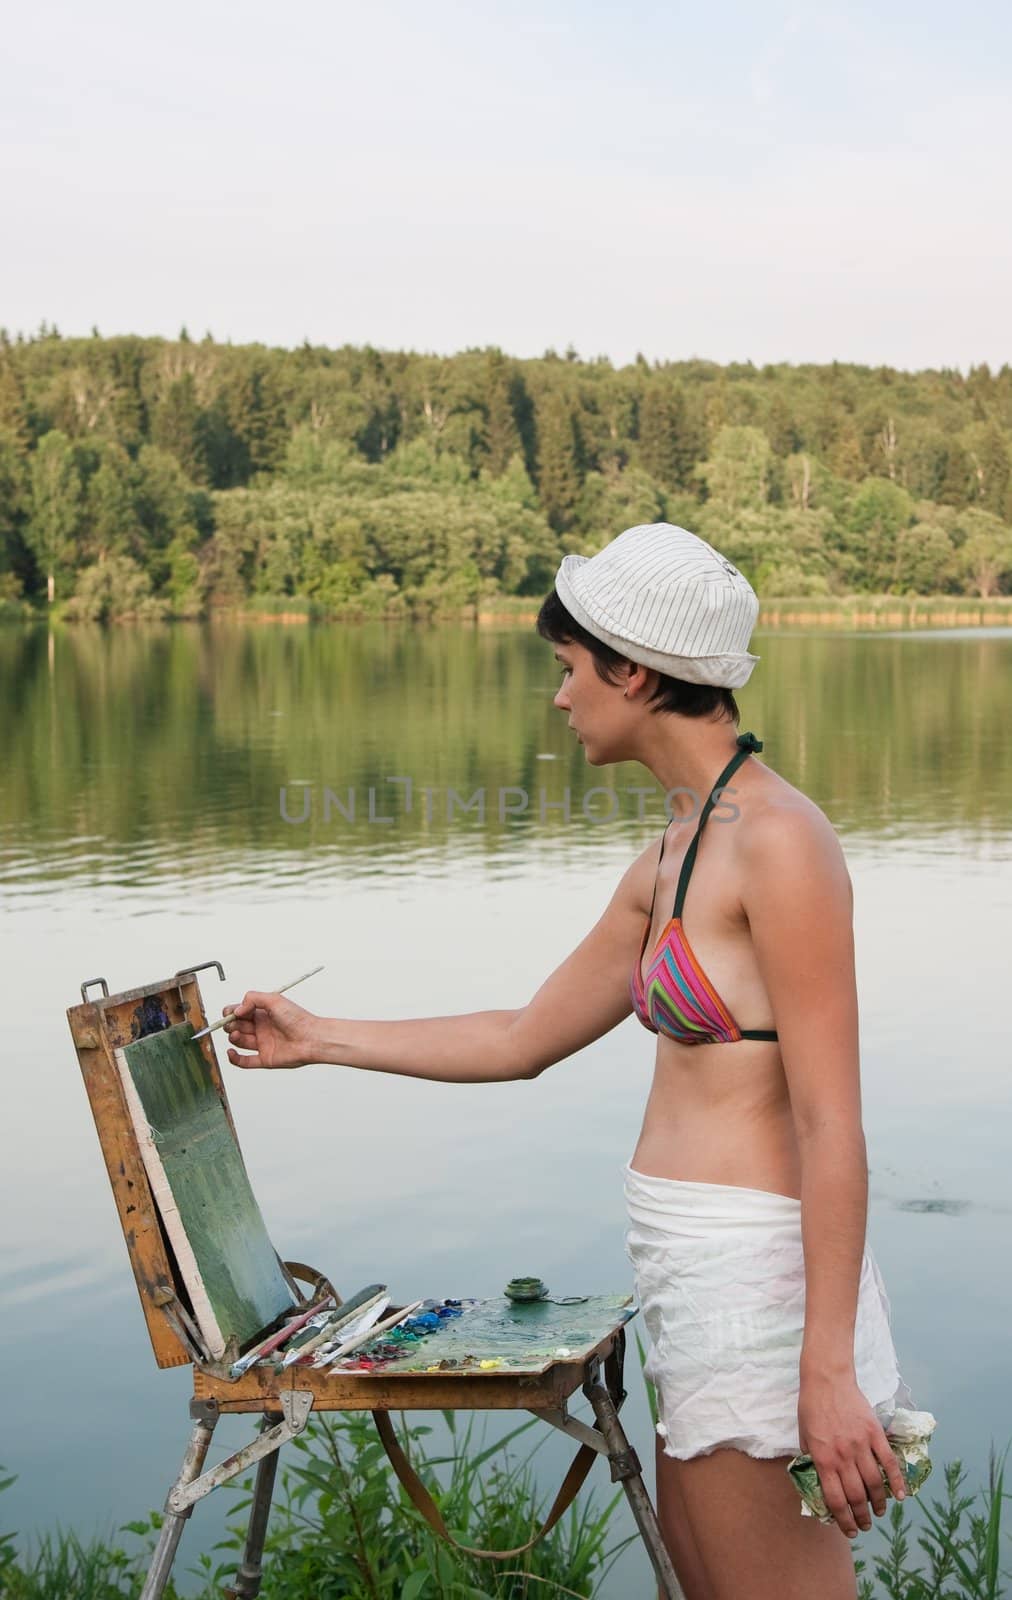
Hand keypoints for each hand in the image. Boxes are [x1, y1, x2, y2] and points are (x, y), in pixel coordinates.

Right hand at [222, 991, 315, 1069]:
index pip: (240, 1011)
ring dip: (232, 1037)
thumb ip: (253, 998)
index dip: (231, 1012)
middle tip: (232, 1023)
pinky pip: (245, 1061)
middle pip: (237, 1026)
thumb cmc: (298, 1018)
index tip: (230, 1012)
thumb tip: (237, 1009)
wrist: (312, 1038)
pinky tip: (231, 1052)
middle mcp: (262, 1028)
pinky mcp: (265, 1058)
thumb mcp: (274, 999)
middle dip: (230, 1024)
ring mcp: (263, 1043)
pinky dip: (234, 1058)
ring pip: (239, 1041)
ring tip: (236, 1033)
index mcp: (263, 1013)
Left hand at [797, 1372, 906, 1539]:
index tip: (849, 1531)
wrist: (827, 1379)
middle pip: (856, 1496)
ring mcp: (861, 1445)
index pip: (836, 1499)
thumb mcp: (803, 1437)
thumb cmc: (811, 1407)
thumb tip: (818, 1483)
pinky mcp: (875, 1433)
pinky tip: (899, 1495)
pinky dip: (896, 1481)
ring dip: (878, 1503)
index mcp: (823, 1459)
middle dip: (861, 1517)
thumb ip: (811, 1461)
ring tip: (878, 1513)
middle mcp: (843, 1456)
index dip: (843, 1520)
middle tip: (865, 1526)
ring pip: (874, 1483)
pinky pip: (888, 1462)